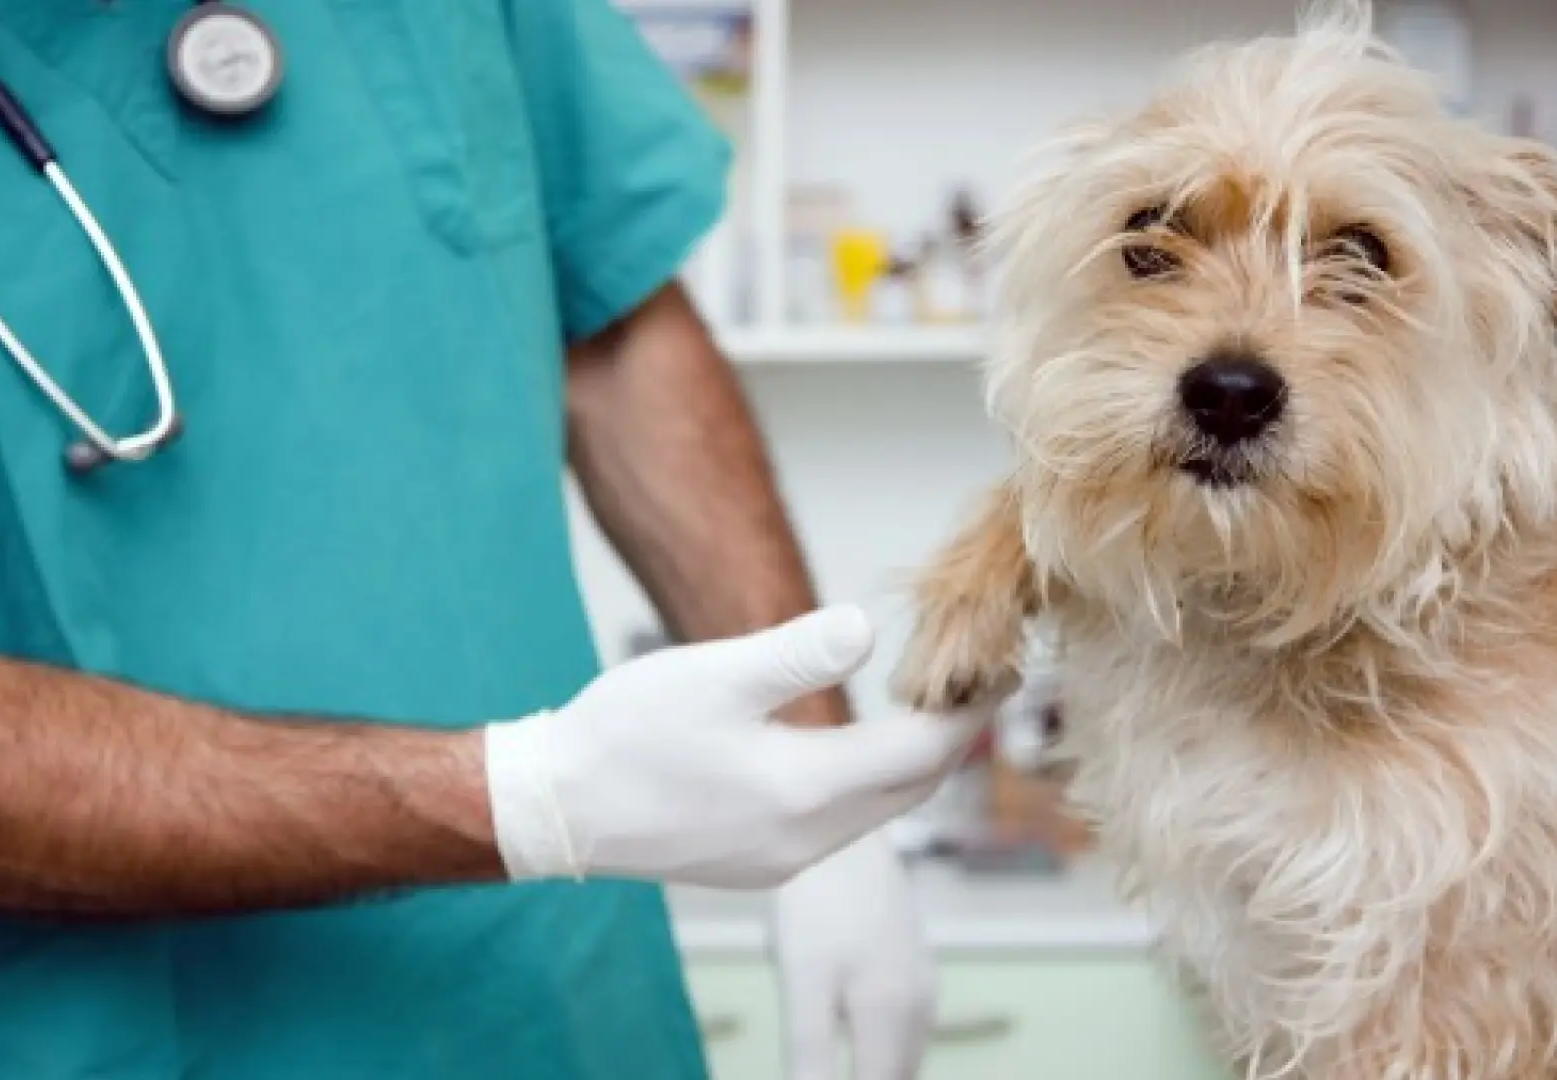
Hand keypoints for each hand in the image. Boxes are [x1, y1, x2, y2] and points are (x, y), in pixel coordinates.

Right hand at [482, 606, 984, 888]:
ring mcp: (782, 861)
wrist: (557, 808)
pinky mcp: (757, 866)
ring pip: (877, 812)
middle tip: (977, 681)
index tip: (999, 667)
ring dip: (908, 765)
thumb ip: (798, 653)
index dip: (968, 709)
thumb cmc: (626, 734)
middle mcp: (806, 840)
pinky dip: (865, 787)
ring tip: (926, 708)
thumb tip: (868, 627)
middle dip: (950, 738)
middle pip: (910, 790)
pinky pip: (838, 827)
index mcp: (804, 790)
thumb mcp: (714, 674)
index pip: (921, 753)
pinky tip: (853, 753)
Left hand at [771, 827, 934, 1079]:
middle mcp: (919, 1007)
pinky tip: (844, 1022)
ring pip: (901, 1055)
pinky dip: (877, 1043)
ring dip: (871, 1067)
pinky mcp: (914, 964)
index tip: (813, 1079)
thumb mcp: (804, 985)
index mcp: (893, 1020)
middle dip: (863, 1079)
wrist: (843, 831)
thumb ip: (811, 1055)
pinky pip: (901, 1025)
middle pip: (895, 1079)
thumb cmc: (816, 905)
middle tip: (815, 1068)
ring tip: (827, 1053)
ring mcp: (922, 983)